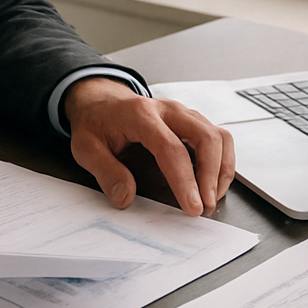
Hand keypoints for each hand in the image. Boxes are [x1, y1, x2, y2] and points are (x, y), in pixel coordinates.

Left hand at [64, 77, 235, 216]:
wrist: (99, 100)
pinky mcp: (191, 121)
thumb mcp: (85, 148)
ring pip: (218, 136)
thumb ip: (106, 172)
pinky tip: (213, 183)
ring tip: (212, 198)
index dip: (185, 180)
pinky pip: (218, 138)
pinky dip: (222, 162)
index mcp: (140, 114)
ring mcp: (183, 113)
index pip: (171, 148)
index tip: (192, 206)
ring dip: (222, 169)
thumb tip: (125, 198)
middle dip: (212, 176)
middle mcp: (167, 110)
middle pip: (206, 137)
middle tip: (205, 206)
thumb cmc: (95, 122)